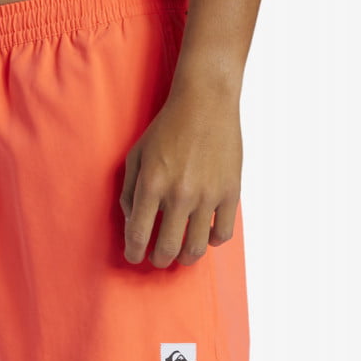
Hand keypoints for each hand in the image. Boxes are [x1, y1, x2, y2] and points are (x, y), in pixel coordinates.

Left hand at [119, 89, 241, 268]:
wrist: (206, 100)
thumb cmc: (167, 128)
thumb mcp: (136, 155)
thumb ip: (129, 192)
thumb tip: (132, 224)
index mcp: (152, 184)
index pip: (138, 235)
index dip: (134, 252)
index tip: (134, 255)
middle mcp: (179, 193)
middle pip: (167, 249)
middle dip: (158, 260)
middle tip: (157, 257)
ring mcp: (207, 194)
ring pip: (196, 248)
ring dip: (185, 257)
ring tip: (181, 253)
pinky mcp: (231, 191)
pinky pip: (223, 233)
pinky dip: (212, 241)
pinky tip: (205, 234)